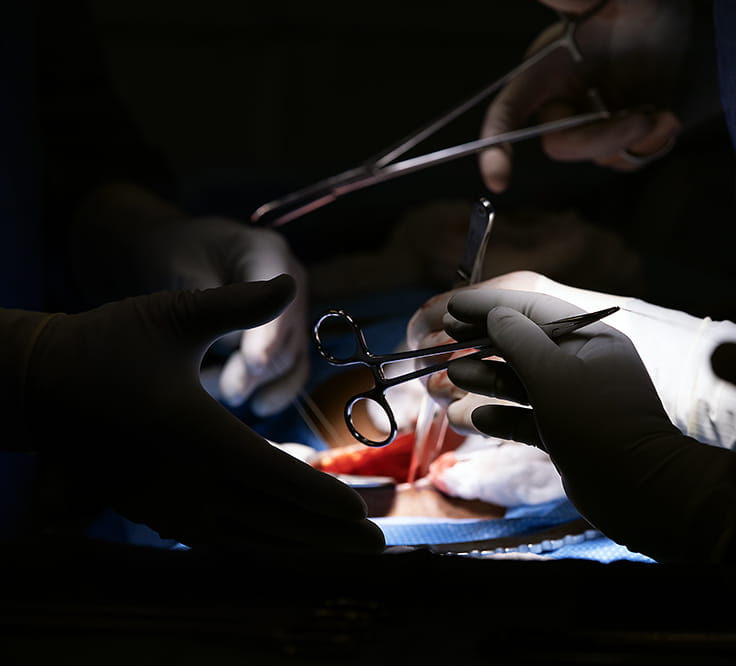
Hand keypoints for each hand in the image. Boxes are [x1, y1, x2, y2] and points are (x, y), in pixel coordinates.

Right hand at [24, 276, 383, 552]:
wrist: (40, 385)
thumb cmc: (107, 342)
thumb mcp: (172, 312)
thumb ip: (236, 303)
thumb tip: (289, 283)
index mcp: (194, 432)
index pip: (273, 477)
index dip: (321, 499)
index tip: (362, 513)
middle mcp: (183, 480)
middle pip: (270, 521)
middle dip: (328, 537)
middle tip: (377, 547)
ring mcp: (165, 504)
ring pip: (248, 539)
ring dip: (300, 549)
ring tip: (345, 554)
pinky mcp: (154, 513)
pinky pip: (218, 541)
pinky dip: (260, 547)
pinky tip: (289, 547)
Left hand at [73, 183, 309, 417]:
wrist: (168, 259)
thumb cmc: (168, 256)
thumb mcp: (176, 269)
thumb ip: (206, 303)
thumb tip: (235, 345)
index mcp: (266, 253)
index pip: (277, 297)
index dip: (267, 333)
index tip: (253, 364)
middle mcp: (290, 282)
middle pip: (287, 334)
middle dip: (259, 368)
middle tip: (229, 391)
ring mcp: (290, 311)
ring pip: (290, 358)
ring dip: (258, 383)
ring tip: (223, 395)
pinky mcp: (283, 339)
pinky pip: (289, 371)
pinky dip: (276, 392)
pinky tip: (259, 407)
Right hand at [443, 288, 733, 560]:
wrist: (640, 491)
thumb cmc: (596, 423)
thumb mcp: (553, 373)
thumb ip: (518, 340)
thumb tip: (494, 315)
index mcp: (589, 339)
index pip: (532, 310)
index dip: (490, 305)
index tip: (452, 308)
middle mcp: (583, 364)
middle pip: (524, 344)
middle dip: (484, 342)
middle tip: (445, 341)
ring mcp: (576, 401)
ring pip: (522, 382)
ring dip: (486, 379)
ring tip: (452, 377)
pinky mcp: (568, 435)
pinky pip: (528, 418)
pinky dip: (502, 416)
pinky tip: (475, 418)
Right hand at [480, 0, 696, 191]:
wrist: (679, 22)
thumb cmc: (633, 5)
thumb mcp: (598, 0)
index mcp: (543, 74)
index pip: (505, 115)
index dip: (494, 149)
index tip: (499, 181)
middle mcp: (563, 102)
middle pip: (561, 145)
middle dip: (601, 139)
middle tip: (641, 118)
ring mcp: (593, 122)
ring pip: (599, 157)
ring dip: (632, 141)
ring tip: (660, 114)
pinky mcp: (622, 134)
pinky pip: (626, 159)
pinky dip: (649, 146)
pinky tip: (666, 120)